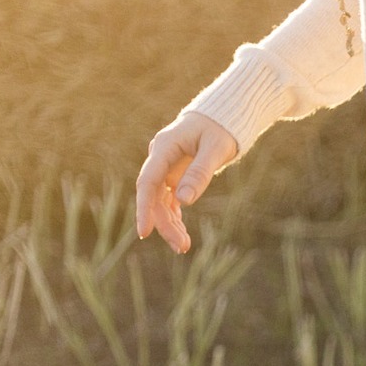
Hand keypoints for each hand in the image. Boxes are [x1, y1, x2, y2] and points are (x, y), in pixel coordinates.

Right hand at [135, 112, 239, 253]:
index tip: (144, 231)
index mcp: (164, 147)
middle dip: (164, 223)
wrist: (220, 118)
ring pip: (161, 201)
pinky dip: (175, 217)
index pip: (148, 182)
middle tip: (181, 247)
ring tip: (184, 246)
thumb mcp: (215, 150)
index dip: (144, 208)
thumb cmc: (219, 129)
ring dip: (170, 224)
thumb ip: (200, 173)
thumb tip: (183, 200)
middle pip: (154, 196)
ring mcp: (165, 168)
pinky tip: (182, 235)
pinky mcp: (174, 176)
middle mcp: (160, 159)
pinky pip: (169, 200)